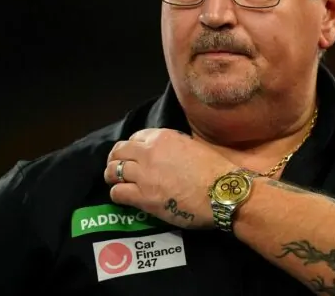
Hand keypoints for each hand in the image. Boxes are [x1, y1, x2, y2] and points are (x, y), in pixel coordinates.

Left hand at [104, 128, 236, 228]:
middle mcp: (148, 152)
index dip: (132, 147)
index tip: (135, 156)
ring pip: (113, 171)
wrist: (222, 192)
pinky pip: (118, 193)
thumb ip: (174, 147)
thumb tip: (167, 155)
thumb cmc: (215, 169)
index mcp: (162, 137)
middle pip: (119, 151)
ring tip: (115, 182)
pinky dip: (117, 194)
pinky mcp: (143, 197)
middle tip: (118, 167)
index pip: (135, 138)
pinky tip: (122, 197)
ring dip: (112, 176)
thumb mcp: (192, 146)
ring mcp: (143, 175)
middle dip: (116, 159)